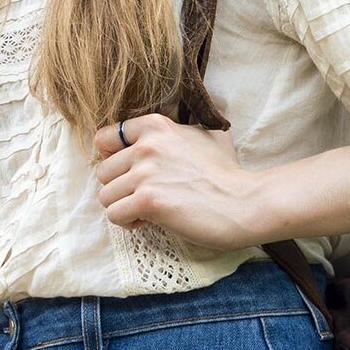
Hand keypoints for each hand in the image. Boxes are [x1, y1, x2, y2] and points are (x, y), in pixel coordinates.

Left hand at [93, 114, 275, 251]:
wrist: (246, 202)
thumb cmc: (227, 174)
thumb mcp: (204, 135)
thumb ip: (176, 131)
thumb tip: (159, 133)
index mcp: (156, 125)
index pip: (104, 138)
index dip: (113, 159)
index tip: (130, 172)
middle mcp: (147, 145)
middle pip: (102, 171)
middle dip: (120, 188)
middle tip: (145, 196)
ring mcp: (146, 173)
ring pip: (105, 195)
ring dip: (124, 207)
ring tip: (148, 211)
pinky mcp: (148, 201)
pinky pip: (115, 215)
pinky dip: (129, 223)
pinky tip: (151, 221)